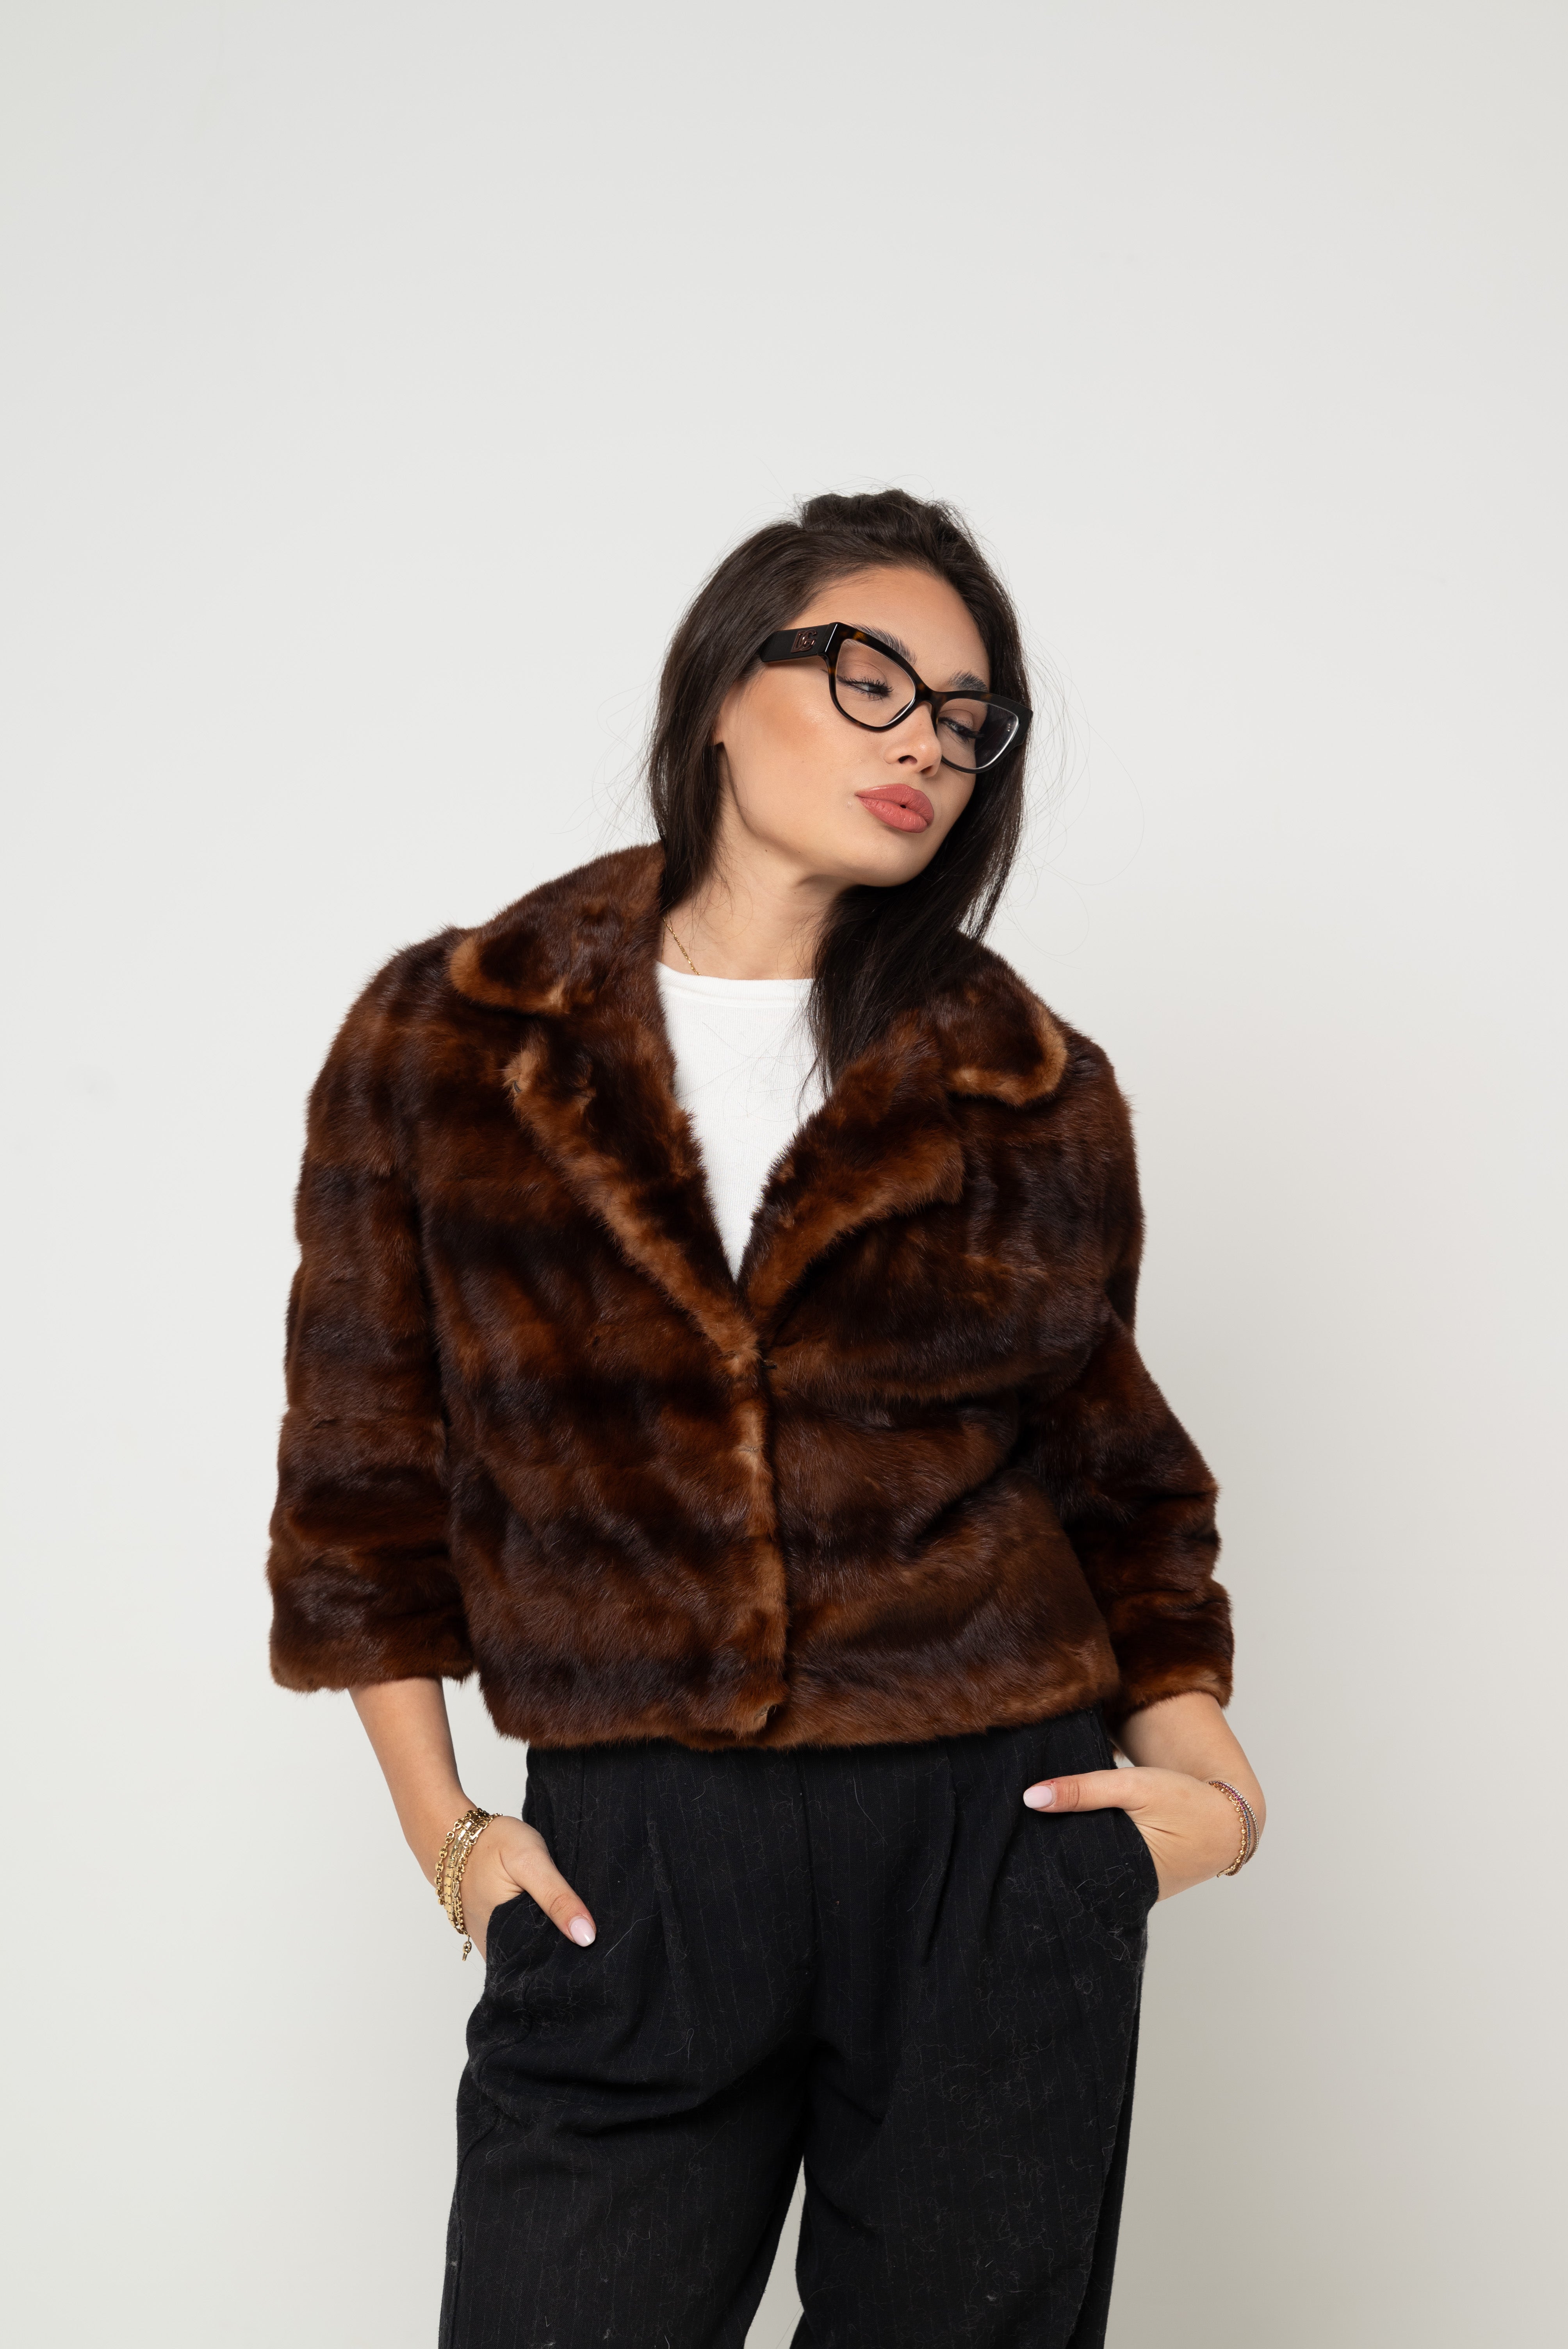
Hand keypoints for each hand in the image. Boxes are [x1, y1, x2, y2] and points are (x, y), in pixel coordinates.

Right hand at [454, 1815, 596, 1961]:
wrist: (454, 1837)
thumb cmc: (490, 1845)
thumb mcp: (530, 1862)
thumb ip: (557, 1898)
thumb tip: (586, 1937)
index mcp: (504, 1942)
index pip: (549, 1963)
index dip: (575, 1953)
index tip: (595, 1940)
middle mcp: (495, 1950)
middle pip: (542, 1959)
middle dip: (565, 1945)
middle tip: (584, 1921)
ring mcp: (492, 1943)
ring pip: (533, 1950)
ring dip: (552, 1937)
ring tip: (570, 1916)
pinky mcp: (493, 1933)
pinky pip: (521, 1939)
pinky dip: (538, 1928)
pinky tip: (550, 1912)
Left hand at [1022, 1765, 1244, 1900]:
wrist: (1230, 1818)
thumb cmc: (1185, 1800)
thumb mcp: (1133, 1786)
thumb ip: (1083, 1790)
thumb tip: (1030, 1797)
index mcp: (1125, 1875)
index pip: (1068, 1870)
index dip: (1042, 1851)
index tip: (1015, 1834)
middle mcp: (1127, 1892)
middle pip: (1075, 1874)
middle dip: (1051, 1854)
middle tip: (1017, 1831)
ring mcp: (1134, 1891)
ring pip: (1089, 1872)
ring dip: (1070, 1852)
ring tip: (1036, 1831)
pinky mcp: (1139, 1882)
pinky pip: (1105, 1870)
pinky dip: (1090, 1852)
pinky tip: (1070, 1835)